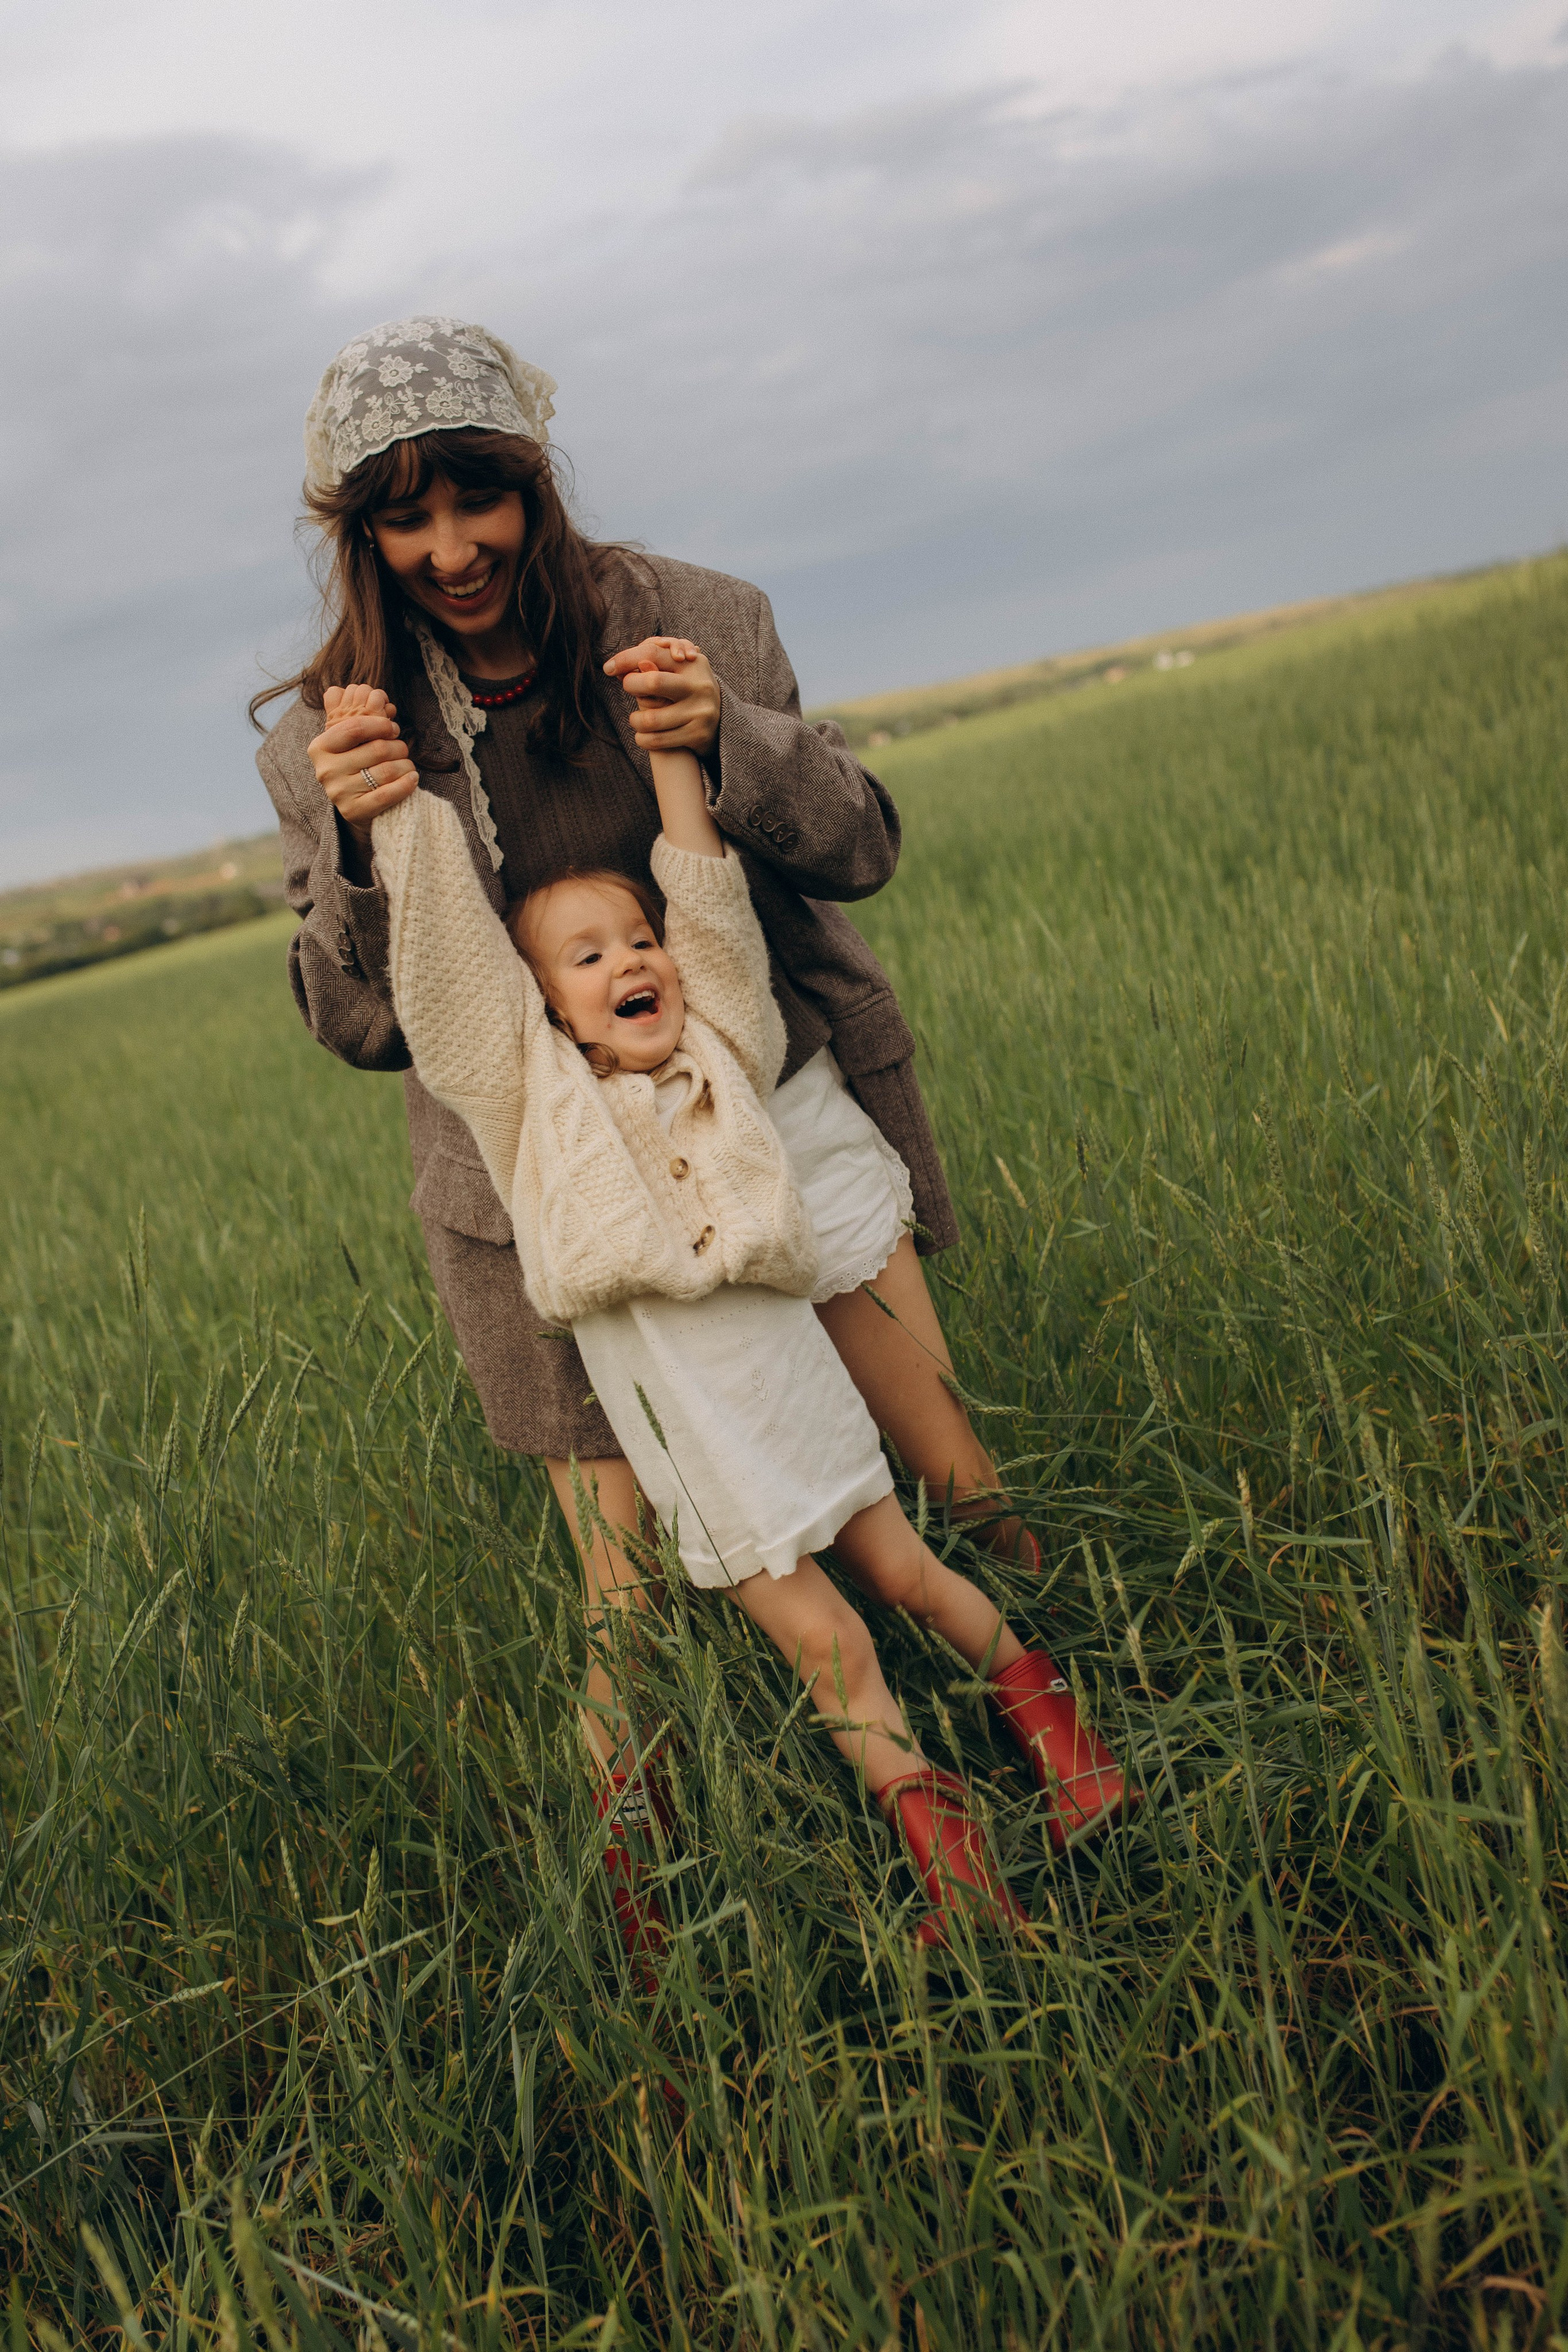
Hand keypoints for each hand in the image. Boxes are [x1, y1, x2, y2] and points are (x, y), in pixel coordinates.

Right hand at [307, 684, 418, 853]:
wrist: (355, 805)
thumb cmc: (356, 765)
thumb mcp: (348, 740)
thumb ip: (351, 715)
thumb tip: (354, 690)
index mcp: (320, 747)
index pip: (355, 727)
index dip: (380, 724)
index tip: (393, 727)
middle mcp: (325, 770)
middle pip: (376, 749)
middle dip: (397, 746)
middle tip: (403, 749)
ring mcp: (338, 793)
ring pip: (385, 770)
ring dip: (405, 765)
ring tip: (408, 765)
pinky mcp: (353, 811)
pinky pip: (387, 794)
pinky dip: (406, 784)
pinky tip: (413, 779)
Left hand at [603, 636, 720, 757]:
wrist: (719, 725)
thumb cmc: (684, 695)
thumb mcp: (673, 675)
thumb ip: (650, 669)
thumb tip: (624, 669)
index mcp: (691, 664)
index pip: (652, 652)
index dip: (626, 659)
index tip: (608, 668)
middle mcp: (699, 685)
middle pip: (653, 681)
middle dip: (631, 685)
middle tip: (626, 688)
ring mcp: (700, 711)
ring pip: (650, 719)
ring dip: (634, 720)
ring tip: (635, 719)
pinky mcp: (698, 734)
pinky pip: (657, 740)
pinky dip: (642, 739)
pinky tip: (641, 736)